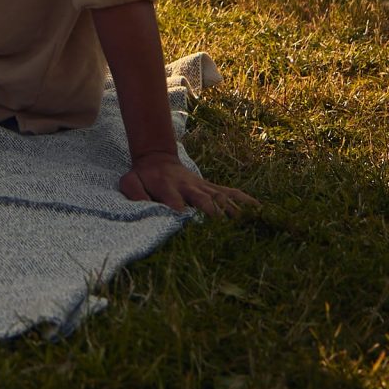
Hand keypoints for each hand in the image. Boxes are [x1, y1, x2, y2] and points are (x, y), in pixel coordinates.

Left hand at [121, 151, 253, 216]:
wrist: (157, 158)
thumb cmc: (143, 177)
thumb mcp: (130, 182)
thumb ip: (135, 193)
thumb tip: (144, 209)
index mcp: (167, 187)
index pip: (175, 203)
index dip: (182, 215)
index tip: (190, 228)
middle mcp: (188, 186)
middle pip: (202, 200)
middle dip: (212, 214)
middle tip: (222, 230)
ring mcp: (202, 186)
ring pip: (219, 197)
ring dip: (232, 209)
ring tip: (247, 223)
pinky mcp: (211, 187)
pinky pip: (230, 192)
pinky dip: (244, 200)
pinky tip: (258, 209)